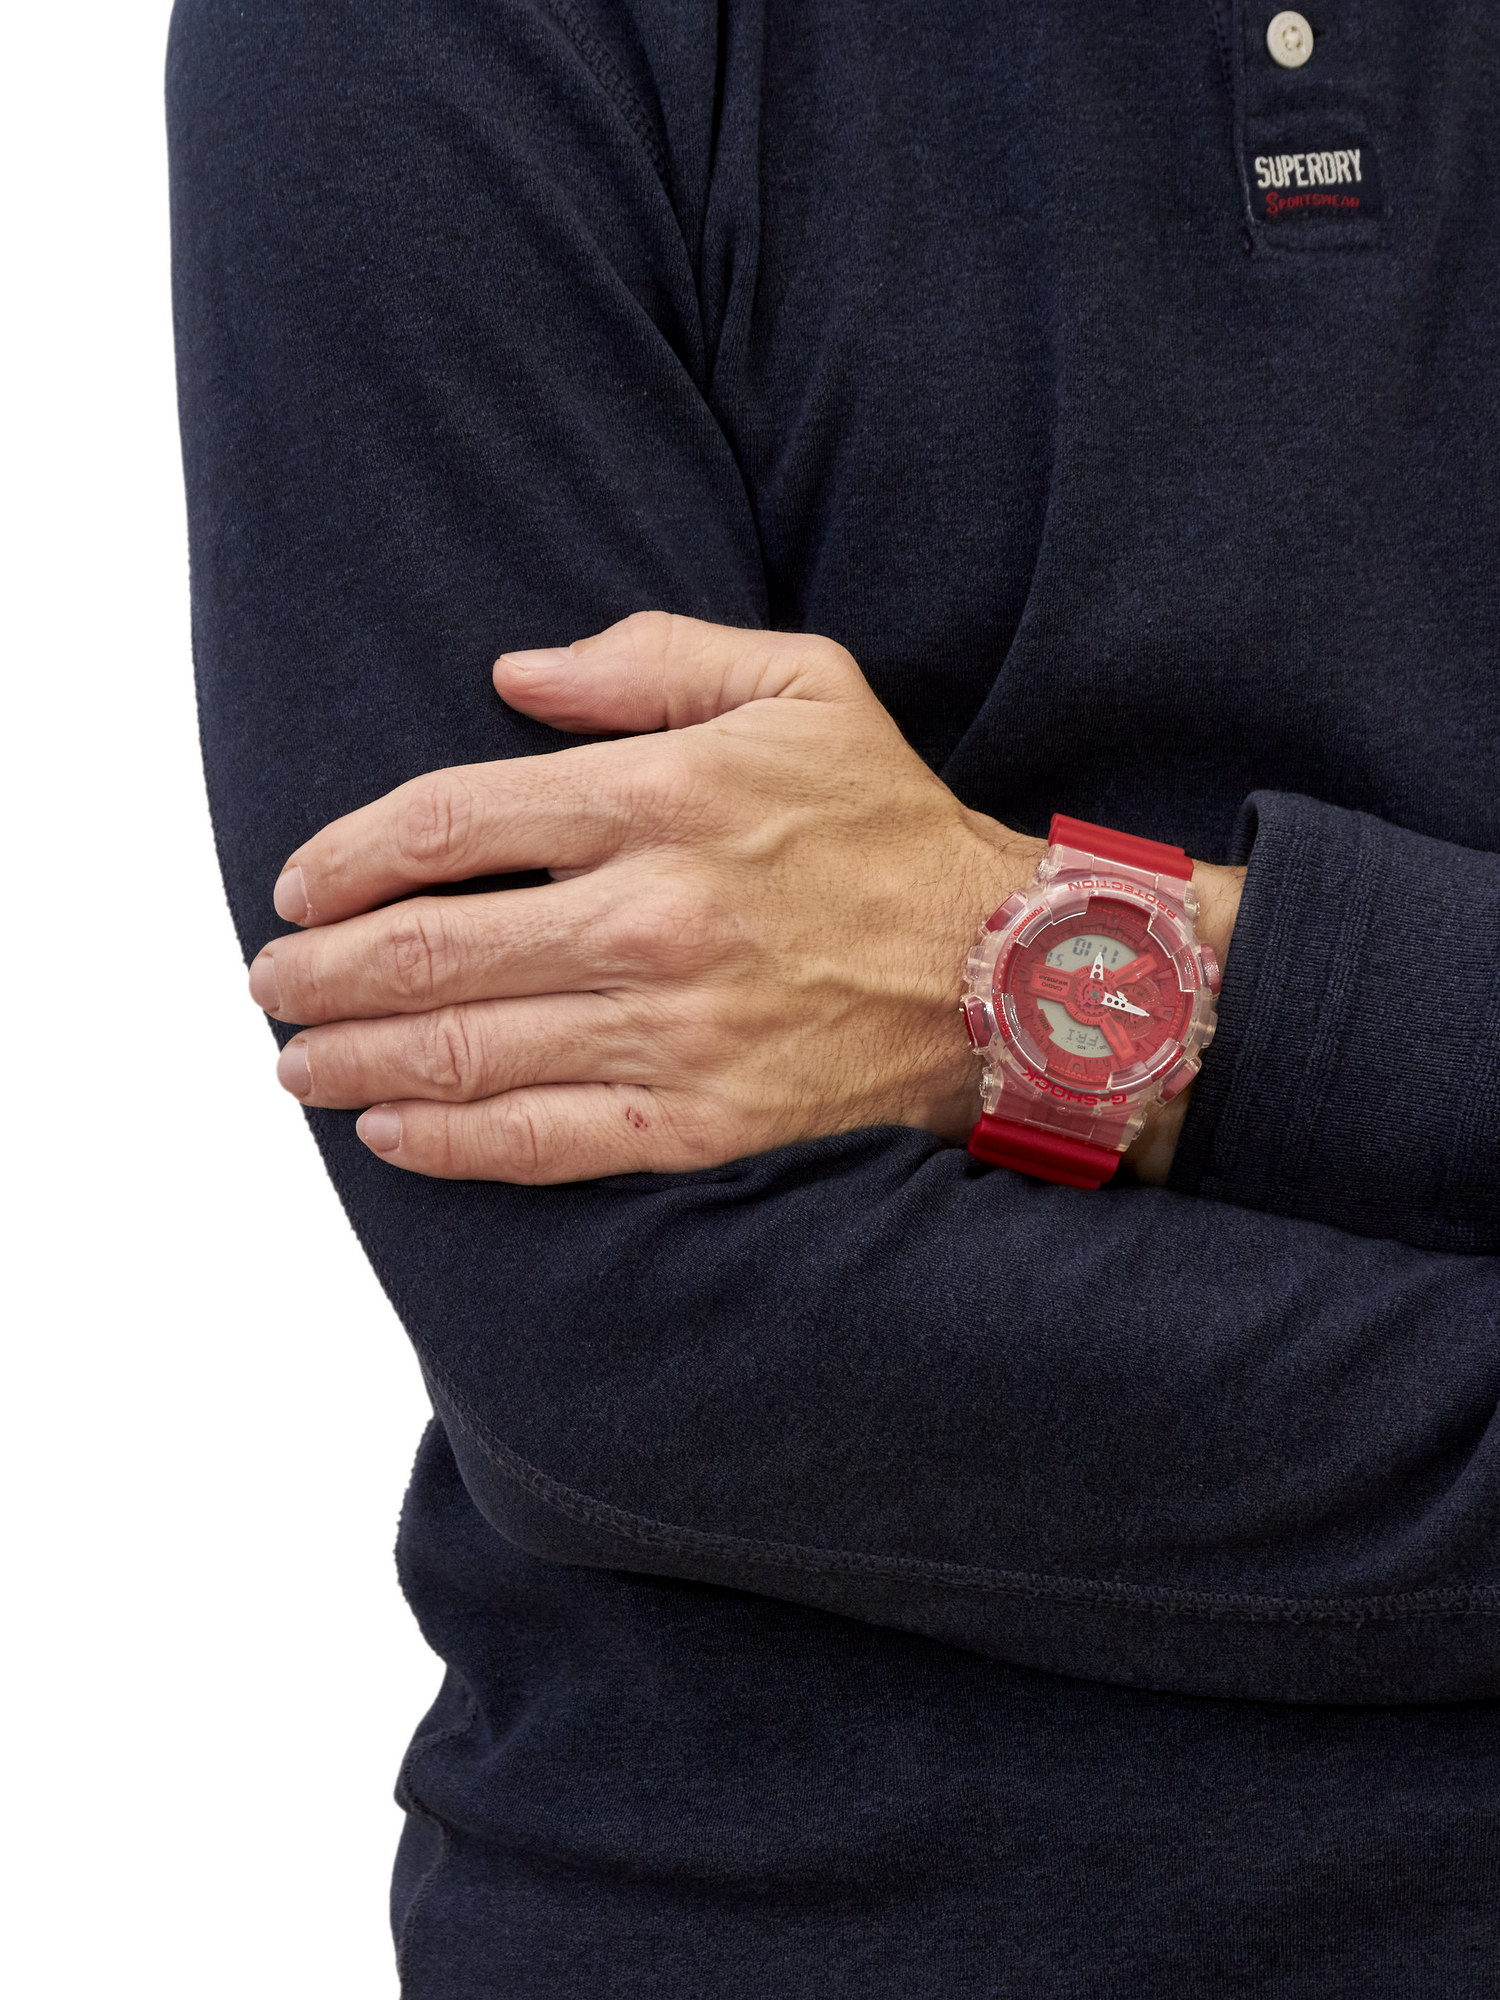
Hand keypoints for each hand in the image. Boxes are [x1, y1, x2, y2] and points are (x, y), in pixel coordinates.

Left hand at [250, 611, 1040, 1182]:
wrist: (1007, 975)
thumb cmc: (890, 823)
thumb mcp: (800, 685)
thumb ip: (649, 656)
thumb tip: (511, 674)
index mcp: (662, 798)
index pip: (451, 822)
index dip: (350, 853)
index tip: (298, 880)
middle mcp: (653, 917)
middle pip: (431, 948)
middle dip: (320, 969)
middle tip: (269, 978)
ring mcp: (673, 1031)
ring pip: (466, 1051)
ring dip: (353, 1058)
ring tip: (293, 1058)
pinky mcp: (698, 1123)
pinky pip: (540, 1141)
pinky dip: (446, 1142)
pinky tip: (386, 1132)